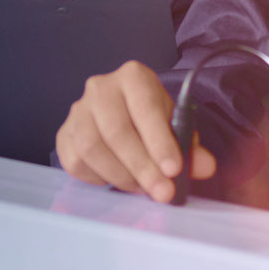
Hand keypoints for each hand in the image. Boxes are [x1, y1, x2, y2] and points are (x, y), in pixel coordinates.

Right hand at [55, 60, 215, 202]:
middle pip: (117, 132)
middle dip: (142, 167)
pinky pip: (76, 163)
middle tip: (162, 192)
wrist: (121, 117)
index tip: (173, 170)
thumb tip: (205, 167)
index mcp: (134, 77)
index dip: (159, 141)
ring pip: (93, 148)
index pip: (145, 107)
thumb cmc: (151, 121)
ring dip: (122, 176)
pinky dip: (99, 178)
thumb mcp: (174, 128)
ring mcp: (78, 111)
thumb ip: (190, 147)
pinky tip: (117, 180)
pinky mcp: (63, 134)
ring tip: (142, 188)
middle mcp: (101, 88)